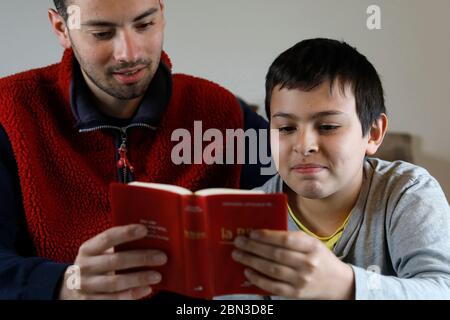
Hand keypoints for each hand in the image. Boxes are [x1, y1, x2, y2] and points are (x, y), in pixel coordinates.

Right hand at [59, 224, 167, 299]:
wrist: (74, 286)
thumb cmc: (97, 263)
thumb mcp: (100, 252)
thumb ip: (118, 244)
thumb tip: (149, 237)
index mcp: (88, 249)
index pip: (107, 238)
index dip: (126, 233)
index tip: (145, 230)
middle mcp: (85, 267)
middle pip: (115, 261)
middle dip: (141, 258)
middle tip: (161, 257)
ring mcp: (86, 286)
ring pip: (116, 282)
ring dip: (139, 278)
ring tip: (157, 275)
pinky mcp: (91, 302)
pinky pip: (114, 299)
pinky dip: (132, 294)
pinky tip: (147, 289)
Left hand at [232, 230, 353, 299]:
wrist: (338, 283)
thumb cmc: (320, 258)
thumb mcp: (312, 243)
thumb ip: (292, 238)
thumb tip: (262, 234)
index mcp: (312, 246)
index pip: (286, 239)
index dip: (267, 236)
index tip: (252, 233)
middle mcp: (308, 263)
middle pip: (276, 254)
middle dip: (253, 247)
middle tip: (239, 242)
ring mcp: (302, 280)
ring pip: (272, 270)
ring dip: (251, 261)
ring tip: (238, 255)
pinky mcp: (296, 294)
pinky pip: (273, 287)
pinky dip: (258, 279)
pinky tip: (248, 272)